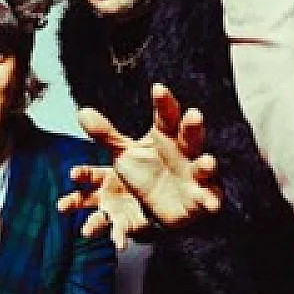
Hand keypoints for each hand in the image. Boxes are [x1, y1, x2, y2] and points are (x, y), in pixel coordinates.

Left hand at [59, 84, 221, 246]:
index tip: (157, 88)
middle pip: (190, 136)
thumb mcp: (125, 154)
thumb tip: (81, 112)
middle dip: (192, 127)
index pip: (166, 116)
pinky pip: (209, 197)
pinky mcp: (201, 197)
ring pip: (204, 166)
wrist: (162, 205)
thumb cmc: (147, 172)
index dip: (163, 103)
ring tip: (207, 162)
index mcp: (166, 137)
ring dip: (207, 164)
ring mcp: (195, 174)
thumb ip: (106, 135)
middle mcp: (184, 152)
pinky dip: (211, 200)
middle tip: (194, 114)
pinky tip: (211, 203)